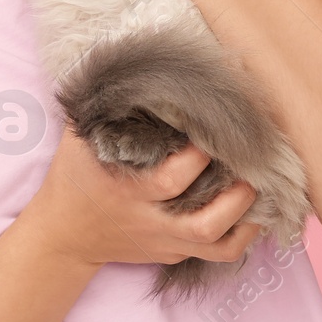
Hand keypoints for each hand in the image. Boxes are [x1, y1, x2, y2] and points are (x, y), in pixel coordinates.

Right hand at [27, 124, 262, 271]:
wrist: (63, 234)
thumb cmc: (73, 178)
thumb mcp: (78, 140)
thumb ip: (102, 108)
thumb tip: (129, 68)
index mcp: (126, 191)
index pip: (171, 180)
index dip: (198, 158)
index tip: (211, 132)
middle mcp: (148, 221)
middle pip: (202, 222)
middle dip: (234, 195)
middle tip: (251, 165)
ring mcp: (162, 242)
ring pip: (214, 243)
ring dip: (244, 218)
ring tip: (257, 188)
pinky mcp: (170, 253)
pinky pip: (213, 254)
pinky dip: (239, 238)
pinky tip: (252, 217)